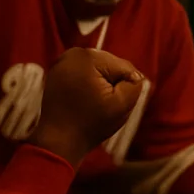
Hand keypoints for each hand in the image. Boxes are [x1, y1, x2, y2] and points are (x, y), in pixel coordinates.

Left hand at [29, 49, 145, 167]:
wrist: (59, 141)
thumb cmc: (91, 124)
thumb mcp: (123, 105)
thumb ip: (135, 84)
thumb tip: (134, 76)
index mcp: (88, 57)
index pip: (124, 68)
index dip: (125, 88)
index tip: (110, 106)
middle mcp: (74, 53)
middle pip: (111, 65)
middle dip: (112, 84)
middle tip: (102, 106)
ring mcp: (63, 61)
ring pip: (99, 69)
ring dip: (102, 85)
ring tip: (92, 104)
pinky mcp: (58, 72)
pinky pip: (85, 74)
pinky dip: (89, 85)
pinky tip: (83, 100)